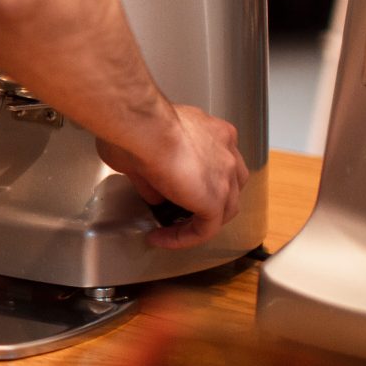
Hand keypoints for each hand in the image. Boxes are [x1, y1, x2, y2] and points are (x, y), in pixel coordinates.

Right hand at [96, 104, 249, 249]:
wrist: (142, 127)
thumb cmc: (136, 126)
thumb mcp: (144, 148)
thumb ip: (152, 176)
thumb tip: (154, 195)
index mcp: (213, 132)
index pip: (215, 161)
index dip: (197, 179)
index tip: (172, 188)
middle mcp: (226, 150)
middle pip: (229, 185)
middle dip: (206, 200)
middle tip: (180, 211)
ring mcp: (226, 175)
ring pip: (224, 208)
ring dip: (199, 222)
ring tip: (173, 231)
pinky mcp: (215, 199)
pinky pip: (205, 229)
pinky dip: (185, 237)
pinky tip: (163, 239)